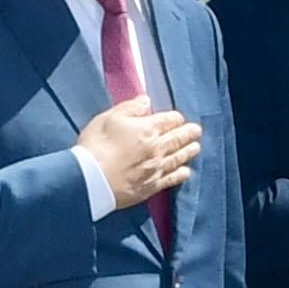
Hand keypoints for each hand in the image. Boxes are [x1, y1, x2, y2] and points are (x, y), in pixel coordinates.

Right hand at [76, 97, 201, 209]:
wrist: (91, 180)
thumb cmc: (97, 146)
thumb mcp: (109, 118)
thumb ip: (130, 108)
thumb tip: (146, 101)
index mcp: (147, 128)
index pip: (169, 120)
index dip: (175, 118)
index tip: (178, 118)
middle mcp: (157, 148)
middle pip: (178, 138)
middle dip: (189, 133)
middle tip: (197, 131)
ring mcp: (156, 168)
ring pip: (179, 158)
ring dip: (189, 151)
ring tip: (196, 148)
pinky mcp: (151, 186)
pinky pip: (172, 179)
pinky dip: (181, 174)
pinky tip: (186, 172)